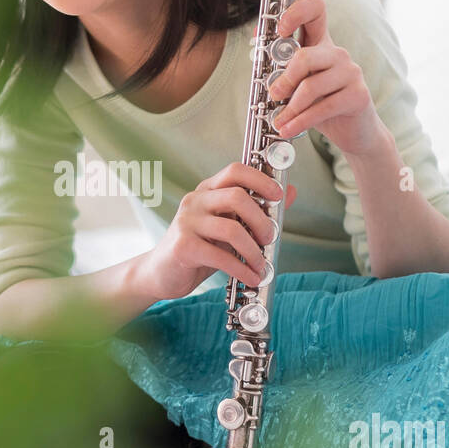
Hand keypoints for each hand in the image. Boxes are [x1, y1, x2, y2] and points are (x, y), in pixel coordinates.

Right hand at [143, 161, 297, 299]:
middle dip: (261, 219)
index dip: (260, 179)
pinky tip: (250, 277)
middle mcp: (195, 201)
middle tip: (270, 238)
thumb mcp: (227, 226)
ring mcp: (186, 222)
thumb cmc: (197, 249)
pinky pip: (220, 256)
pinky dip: (241, 269)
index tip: (278, 195)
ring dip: (253, 250)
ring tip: (261, 264)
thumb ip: (253, 211)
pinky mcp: (183, 246)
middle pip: (237, 196)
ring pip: (231, 228)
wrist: (160, 273)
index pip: (235, 171)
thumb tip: (288, 192)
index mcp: (207, 191)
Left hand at [268, 0, 382, 158]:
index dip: (296, 12)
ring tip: (280, 121)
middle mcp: (338, 54)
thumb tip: (256, 41)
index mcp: (322, 44)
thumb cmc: (322, 104)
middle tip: (274, 94)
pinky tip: (288, 129)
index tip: (280, 29)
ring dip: (290, 108)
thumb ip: (281, 67)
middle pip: (305, 56)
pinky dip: (301, 121)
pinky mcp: (358, 95)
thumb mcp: (298, 84)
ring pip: (312, 85)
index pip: (315, 10)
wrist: (354, 131)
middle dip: (284, 78)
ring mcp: (351, 73)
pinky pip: (323, 108)